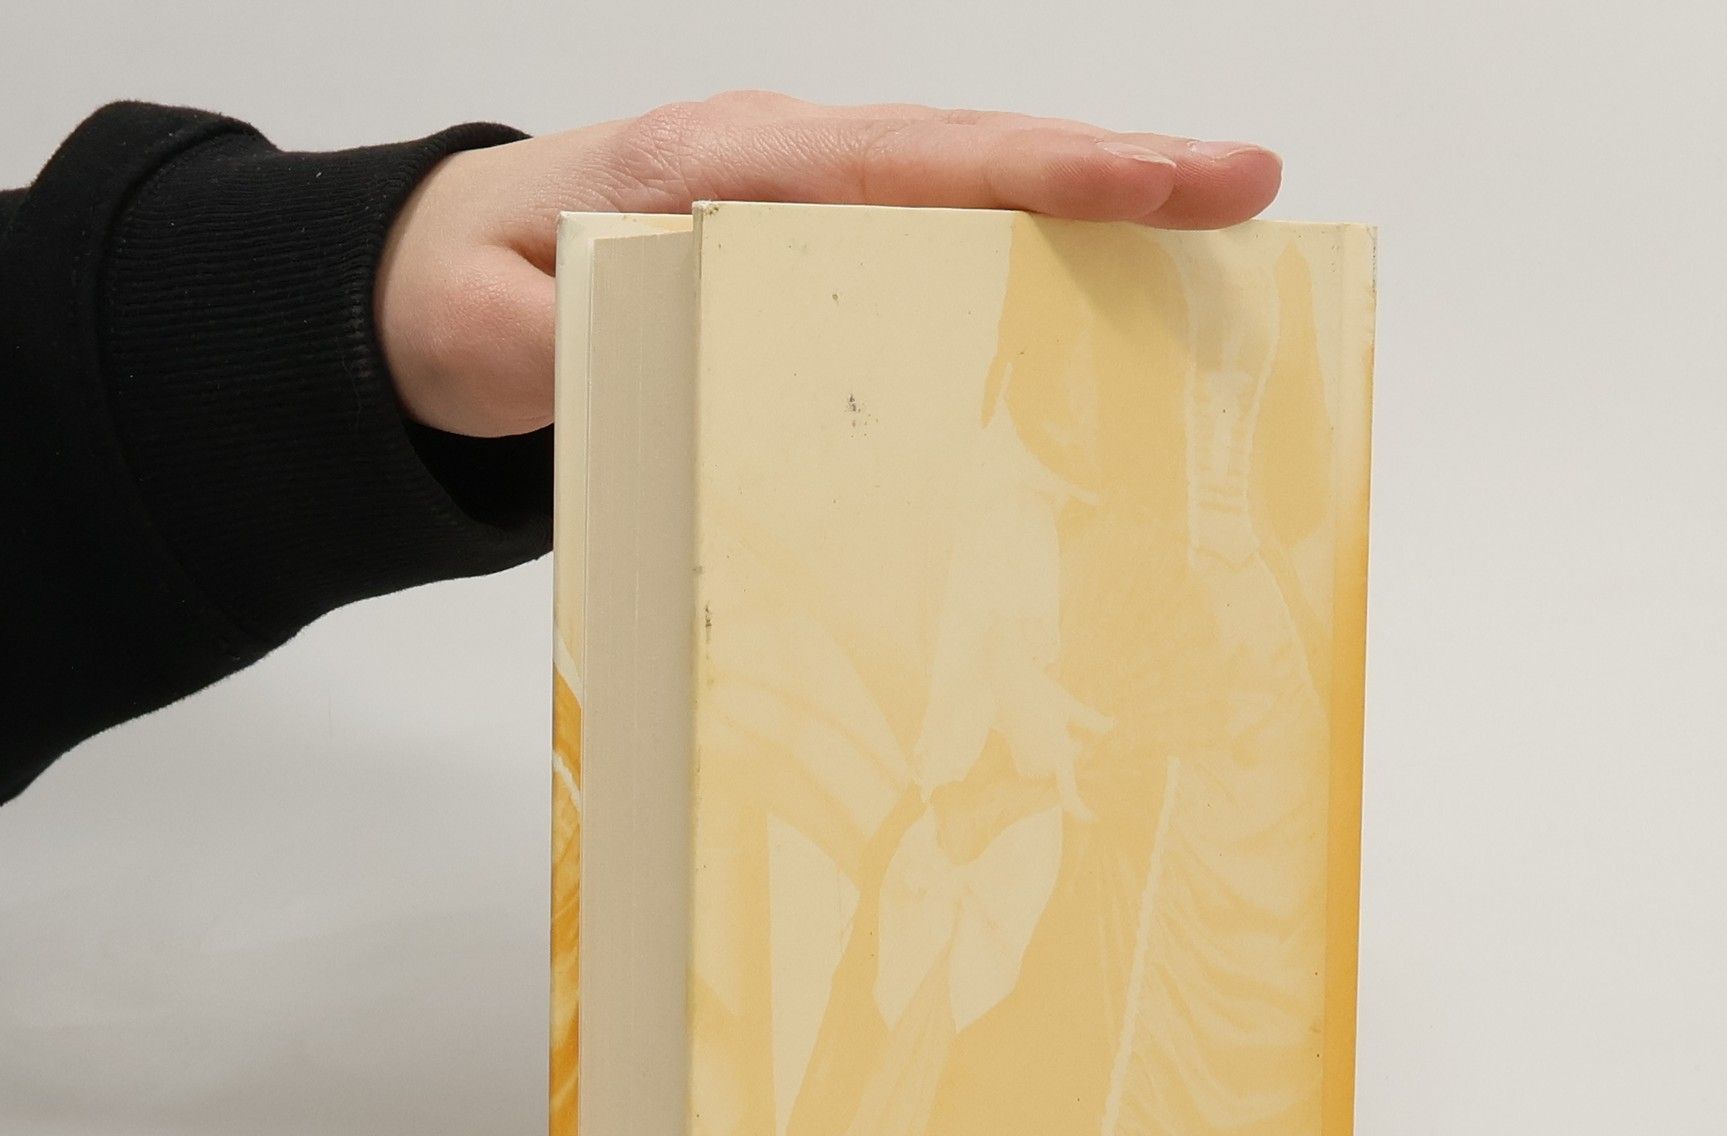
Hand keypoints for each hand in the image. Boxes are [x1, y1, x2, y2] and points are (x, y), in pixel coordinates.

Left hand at [375, 93, 1281, 437]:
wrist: (438, 280)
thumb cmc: (471, 296)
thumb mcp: (492, 334)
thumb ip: (568, 348)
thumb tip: (663, 351)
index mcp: (718, 169)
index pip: (909, 160)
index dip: (1048, 168)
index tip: (1171, 176)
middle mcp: (779, 168)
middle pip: (971, 156)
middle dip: (1116, 173)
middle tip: (1250, 190)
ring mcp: (803, 204)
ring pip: (966, 192)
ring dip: (1089, 215)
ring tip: (1214, 244)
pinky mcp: (812, 251)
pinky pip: (934, 243)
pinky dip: (1021, 260)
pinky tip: (1096, 308)